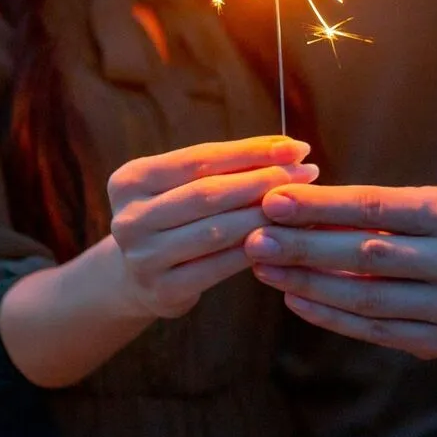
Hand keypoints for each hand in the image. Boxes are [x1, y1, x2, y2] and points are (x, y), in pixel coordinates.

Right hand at [107, 136, 315, 318]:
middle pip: (208, 193)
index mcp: (131, 179)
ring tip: (301, 205)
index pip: (200, 158)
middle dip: (264, 180)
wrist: (137, 276)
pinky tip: (283, 238)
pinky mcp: (163, 290)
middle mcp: (129, 218)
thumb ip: (226, 167)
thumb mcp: (183, 186)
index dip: (251, 151)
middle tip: (307, 173)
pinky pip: (220, 266)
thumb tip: (289, 149)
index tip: (295, 146)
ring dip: (265, 216)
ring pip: (217, 231)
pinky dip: (255, 249)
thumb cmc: (175, 218)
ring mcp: (143, 257)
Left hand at [246, 184, 436, 359]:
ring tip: (264, 269)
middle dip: (304, 246)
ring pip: (366, 296)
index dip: (319, 206)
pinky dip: (329, 315)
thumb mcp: (403, 204)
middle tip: (256, 241)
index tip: (272, 203)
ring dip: (307, 283)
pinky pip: (373, 330)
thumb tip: (278, 207)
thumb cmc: (422, 228)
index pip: (372, 207)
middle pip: (366, 253)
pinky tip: (294, 298)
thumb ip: (350, 207)